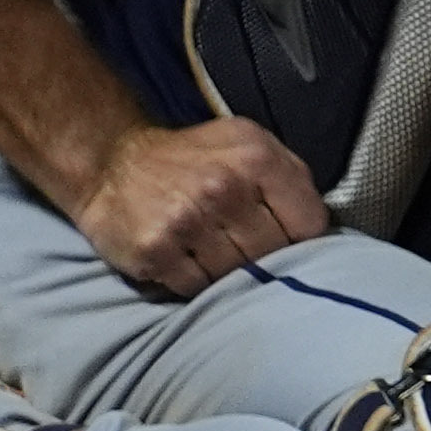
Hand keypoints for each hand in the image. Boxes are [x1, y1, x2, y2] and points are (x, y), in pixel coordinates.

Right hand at [75, 115, 328, 298]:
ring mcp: (187, 223)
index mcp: (257, 160)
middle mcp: (224, 189)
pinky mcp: (154, 252)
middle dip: (266, 257)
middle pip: (273, 254)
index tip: (289, 238)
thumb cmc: (192, 156)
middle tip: (248, 248)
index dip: (303, 237)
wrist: (113, 163)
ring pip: (236, 275)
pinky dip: (197, 282)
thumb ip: (289, 176)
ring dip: (230, 273)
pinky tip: (189, 261)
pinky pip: (196, 287)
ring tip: (216, 253)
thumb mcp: (249, 143)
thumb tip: (317, 223)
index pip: (309, 223)